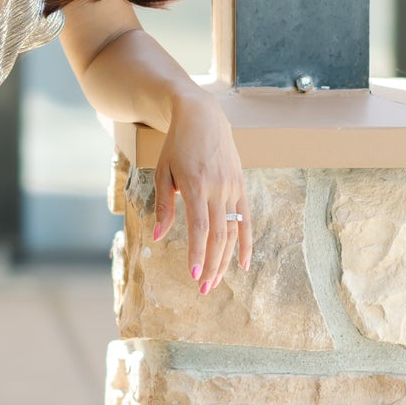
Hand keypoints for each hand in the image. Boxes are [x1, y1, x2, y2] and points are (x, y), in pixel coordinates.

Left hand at [151, 91, 251, 293]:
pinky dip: (246, 243)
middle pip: (219, 234)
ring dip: (225, 259)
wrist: (203, 116)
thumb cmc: (176, 145)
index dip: (198, 252)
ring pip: (233, 230)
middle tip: (203, 288)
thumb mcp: (162, 171)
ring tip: (216, 281)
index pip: (200, 227)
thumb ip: (163, 205)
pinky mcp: (241, 186)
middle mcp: (218, 188)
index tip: (194, 275)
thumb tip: (159, 236)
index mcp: (196, 184)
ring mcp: (232, 187)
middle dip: (212, 264)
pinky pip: (246, 219)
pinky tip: (243, 264)